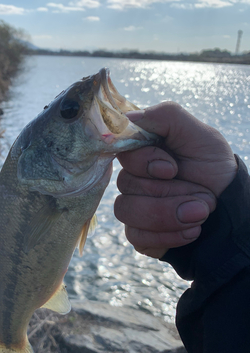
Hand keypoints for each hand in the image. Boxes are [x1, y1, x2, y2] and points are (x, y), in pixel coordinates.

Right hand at [114, 102, 237, 258]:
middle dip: (171, 192)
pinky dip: (168, 236)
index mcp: (143, 151)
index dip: (145, 162)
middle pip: (126, 184)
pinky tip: (190, 232)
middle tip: (202, 195)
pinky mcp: (137, 233)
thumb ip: (166, 116)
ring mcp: (132, 206)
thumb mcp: (201, 135)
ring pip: (127, 210)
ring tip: (201, 213)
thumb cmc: (213, 168)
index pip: (122, 151)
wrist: (230, 209)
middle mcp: (132, 178)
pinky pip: (136, 236)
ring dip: (170, 215)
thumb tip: (128, 119)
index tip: (172, 169)